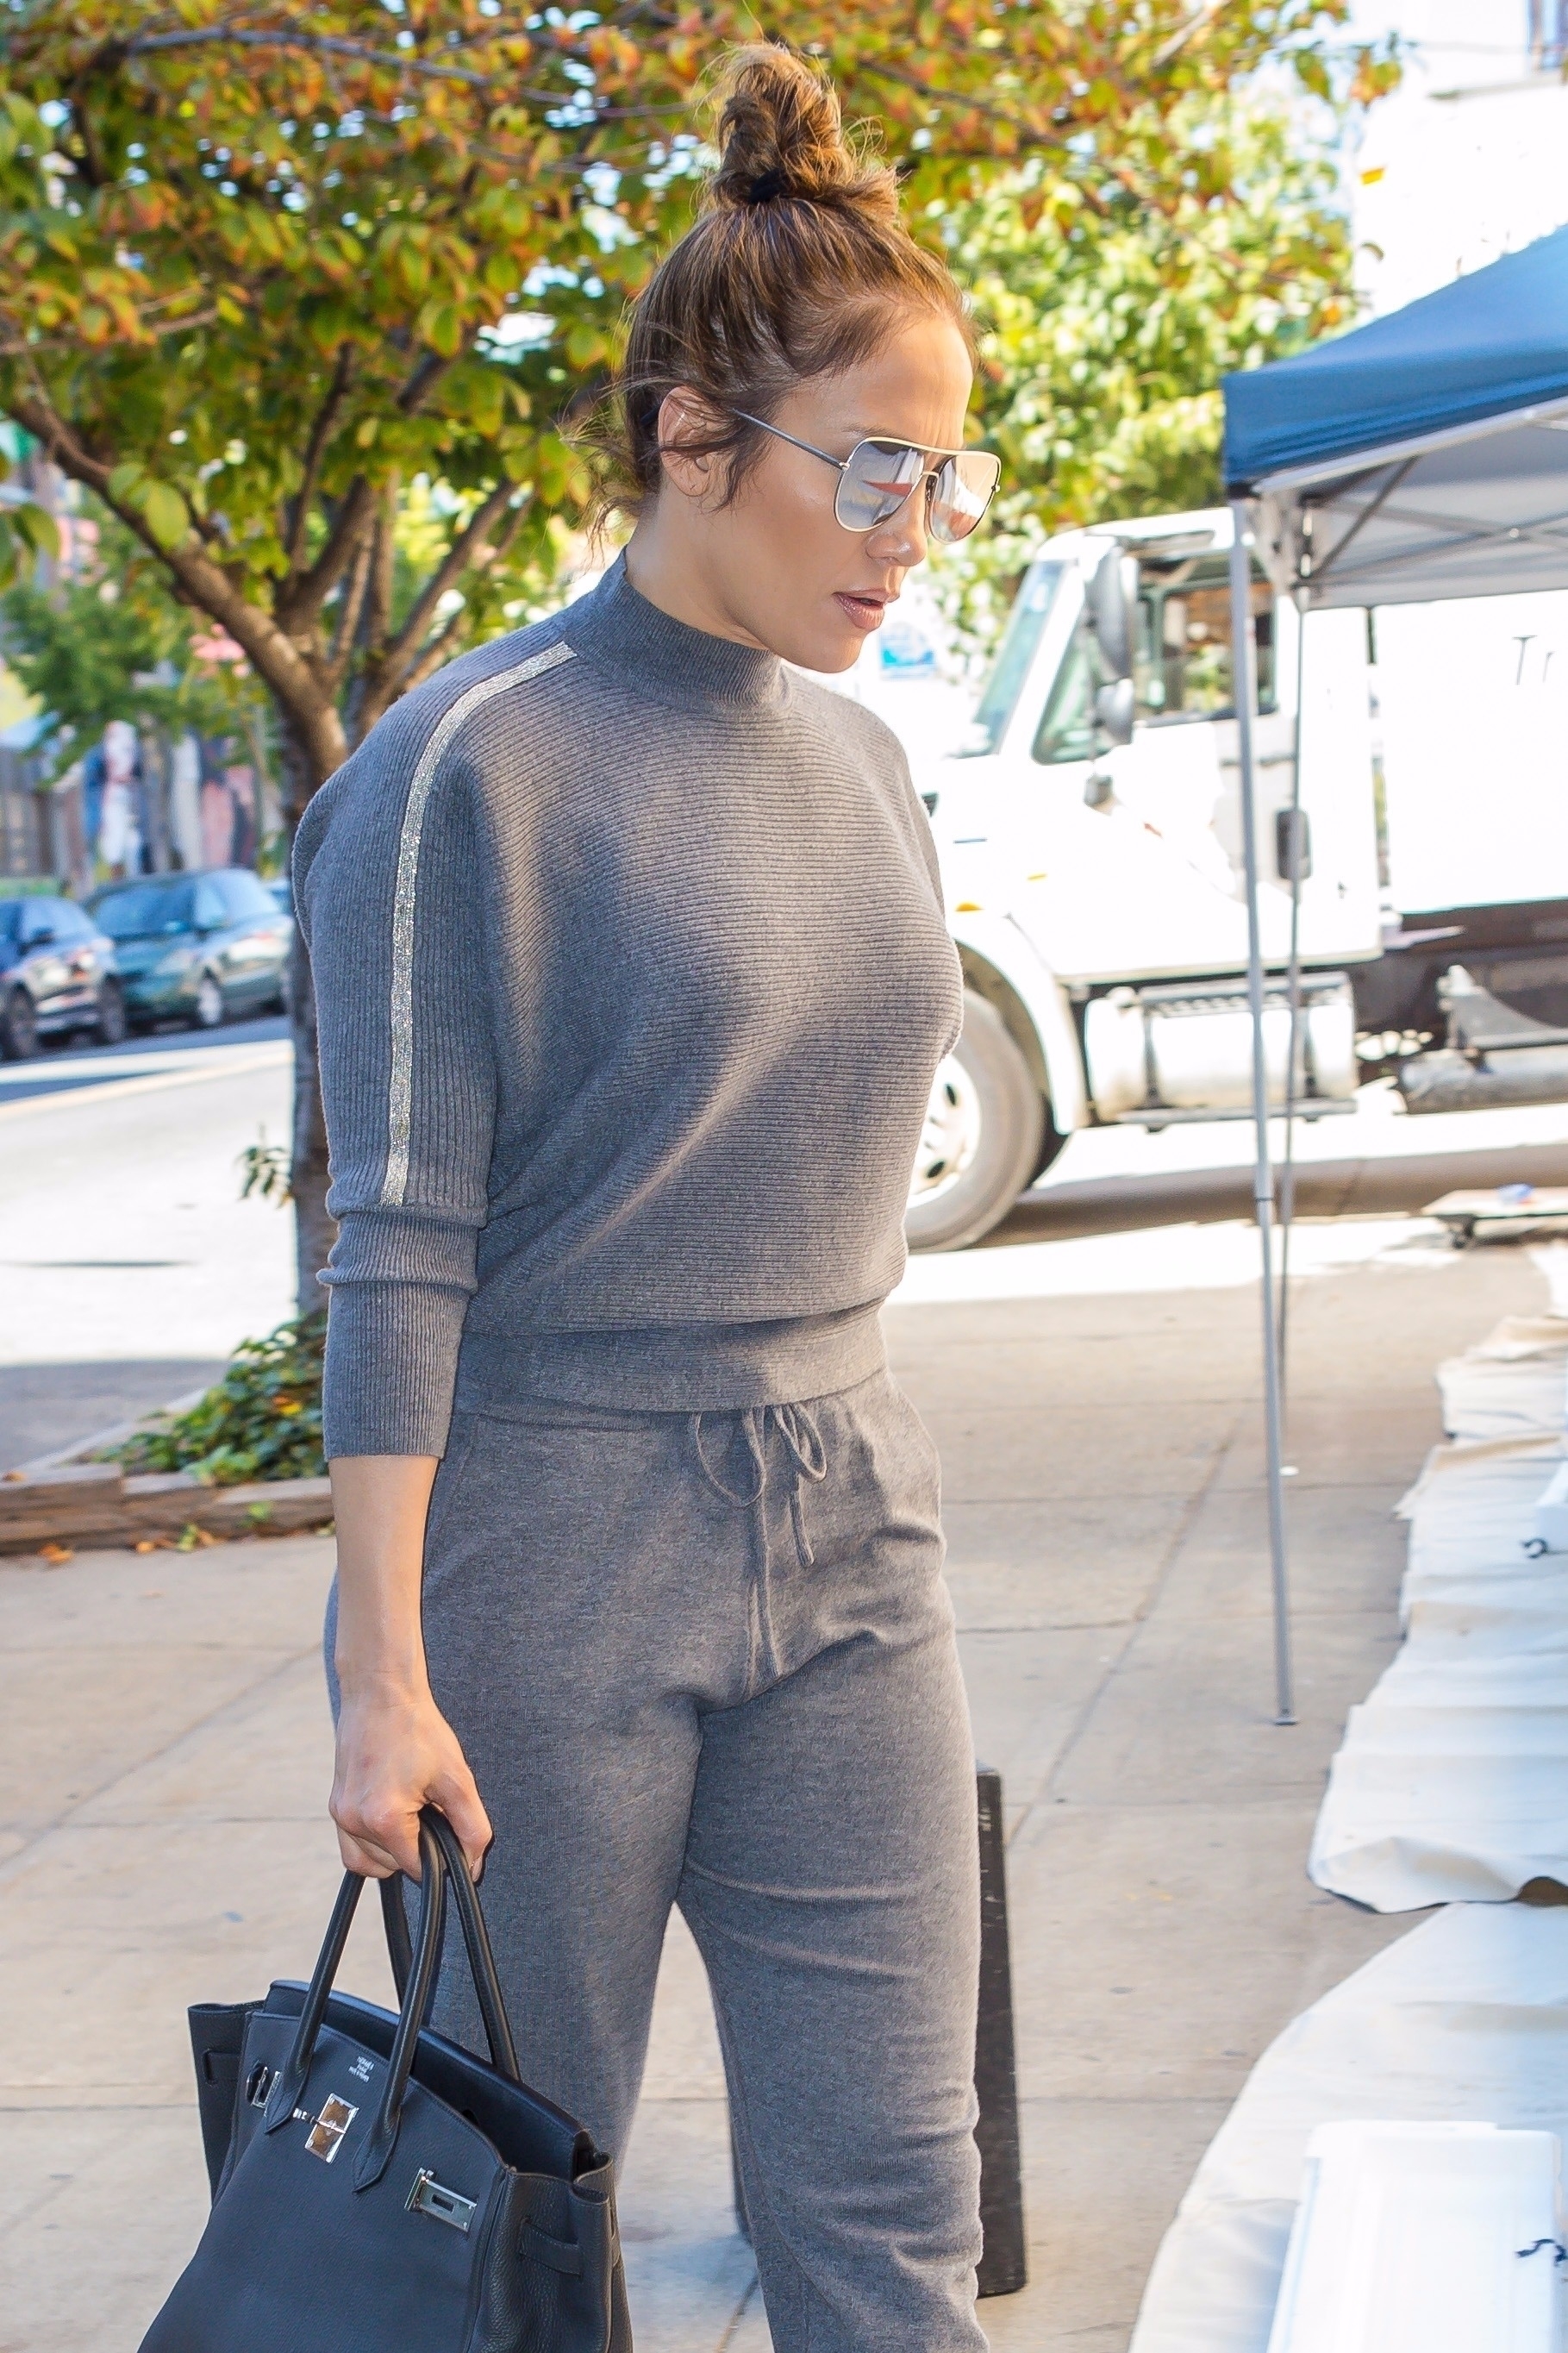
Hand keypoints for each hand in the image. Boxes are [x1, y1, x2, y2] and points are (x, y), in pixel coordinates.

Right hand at [330, 1679, 491, 1882]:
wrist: (381, 1692)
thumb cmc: (418, 1729)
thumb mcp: (457, 1778)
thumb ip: (472, 1828)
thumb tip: (472, 1867)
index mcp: (383, 1818)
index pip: (416, 1868)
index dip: (440, 1857)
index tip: (448, 1831)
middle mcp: (354, 1821)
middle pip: (392, 1867)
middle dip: (417, 1849)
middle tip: (431, 1812)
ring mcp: (340, 1814)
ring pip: (369, 1863)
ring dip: (393, 1852)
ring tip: (413, 1813)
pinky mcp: (335, 1805)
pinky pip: (352, 1847)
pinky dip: (373, 1845)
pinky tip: (394, 1818)